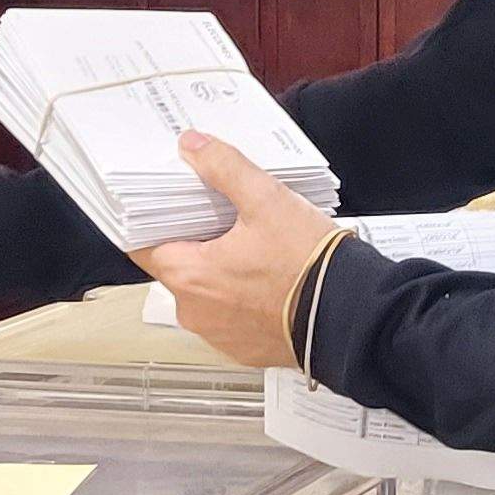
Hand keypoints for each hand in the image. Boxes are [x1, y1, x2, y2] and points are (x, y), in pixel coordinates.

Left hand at [130, 133, 343, 370]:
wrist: (352, 316)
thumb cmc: (309, 265)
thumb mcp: (266, 201)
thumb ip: (224, 168)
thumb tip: (193, 147)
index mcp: (189, 276)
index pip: (142, 244)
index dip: (153, 218)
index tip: (166, 202)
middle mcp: (195, 312)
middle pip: (176, 265)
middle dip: (194, 240)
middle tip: (222, 215)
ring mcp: (218, 335)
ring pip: (204, 291)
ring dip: (219, 270)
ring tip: (252, 246)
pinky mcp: (243, 347)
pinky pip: (229, 315)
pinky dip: (240, 296)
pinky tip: (265, 276)